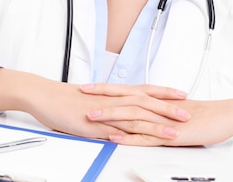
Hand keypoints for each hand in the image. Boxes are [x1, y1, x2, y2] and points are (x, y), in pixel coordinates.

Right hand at [0, 68, 189, 142]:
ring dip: (156, 125)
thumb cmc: (67, 98)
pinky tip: (141, 142)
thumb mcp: (95, 99)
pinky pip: (113, 131)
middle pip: (146, 103)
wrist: (45, 95)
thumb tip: (124, 110)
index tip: (182, 94)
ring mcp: (104, 113)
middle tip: (187, 113)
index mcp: (115, 93)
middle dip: (168, 109)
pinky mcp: (93, 125)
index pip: (145, 90)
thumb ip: (112, 104)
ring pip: (135, 118)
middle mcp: (113, 100)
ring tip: (173, 131)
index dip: (164, 93)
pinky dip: (129, 136)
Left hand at [82, 83, 232, 145]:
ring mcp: (162, 120)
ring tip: (91, 116)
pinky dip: (129, 136)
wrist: (225, 116)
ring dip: (110, 115)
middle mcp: (157, 106)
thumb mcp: (174, 111)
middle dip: (101, 96)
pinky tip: (115, 137)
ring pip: (132, 115)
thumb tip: (140, 113)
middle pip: (125, 98)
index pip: (127, 90)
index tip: (88, 86)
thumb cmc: (202, 114)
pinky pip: (146, 136)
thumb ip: (156, 111)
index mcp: (157, 99)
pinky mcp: (170, 134)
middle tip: (81, 94)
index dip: (106, 88)